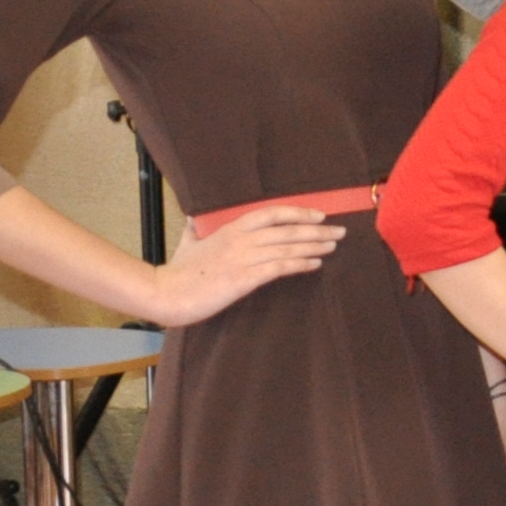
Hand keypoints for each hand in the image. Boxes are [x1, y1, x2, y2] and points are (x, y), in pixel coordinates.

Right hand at [145, 204, 344, 326]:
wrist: (166, 293)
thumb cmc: (177, 271)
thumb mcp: (187, 242)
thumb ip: (195, 229)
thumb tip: (192, 218)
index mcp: (230, 228)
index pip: (271, 213)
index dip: (298, 212)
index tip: (319, 214)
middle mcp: (241, 240)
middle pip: (287, 230)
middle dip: (317, 230)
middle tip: (339, 231)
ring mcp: (243, 258)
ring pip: (287, 247)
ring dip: (314, 246)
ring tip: (333, 245)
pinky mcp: (244, 278)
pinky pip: (280, 267)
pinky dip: (300, 264)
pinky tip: (315, 264)